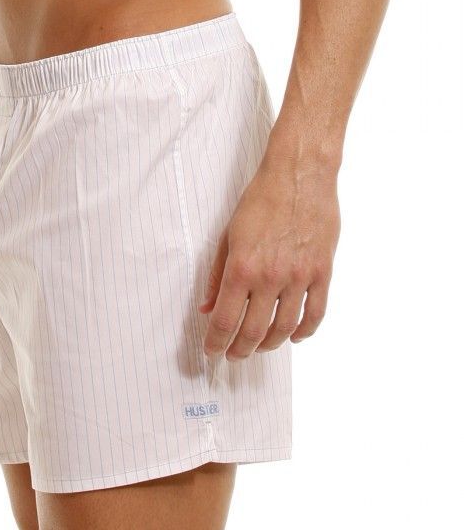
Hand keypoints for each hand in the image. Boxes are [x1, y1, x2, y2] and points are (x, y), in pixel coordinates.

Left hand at [199, 153, 340, 359]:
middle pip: (253, 331)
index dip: (216, 341)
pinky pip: (316, 313)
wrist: (300, 175)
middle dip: (240, 349)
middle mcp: (271, 277)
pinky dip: (304, 332)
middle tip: (233, 354)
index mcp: (242, 267)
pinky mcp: (322, 272)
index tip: (212, 350)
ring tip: (258, 347)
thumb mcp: (228, 235)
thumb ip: (218, 275)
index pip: (225, 320)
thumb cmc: (260, 200)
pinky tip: (294, 336)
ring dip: (269, 344)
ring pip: (284, 328)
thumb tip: (207, 306)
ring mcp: (300, 277)